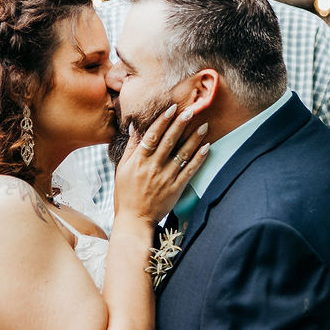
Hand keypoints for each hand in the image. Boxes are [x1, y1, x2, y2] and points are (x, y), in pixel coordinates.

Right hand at [113, 102, 208, 232]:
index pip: (151, 136)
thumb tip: (134, 126)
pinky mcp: (176, 188)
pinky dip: (199, 158)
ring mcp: (165, 178)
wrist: (135, 220)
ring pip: (182, 154)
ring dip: (194, 139)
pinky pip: (190, 171)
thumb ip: (131, 147)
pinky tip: (207, 147)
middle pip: (168, 141)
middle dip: (180, 124)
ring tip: (204, 125)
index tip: (171, 108)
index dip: (162, 121)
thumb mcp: (122, 169)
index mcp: (138, 161)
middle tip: (191, 110)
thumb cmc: (126, 194)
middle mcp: (152, 167)